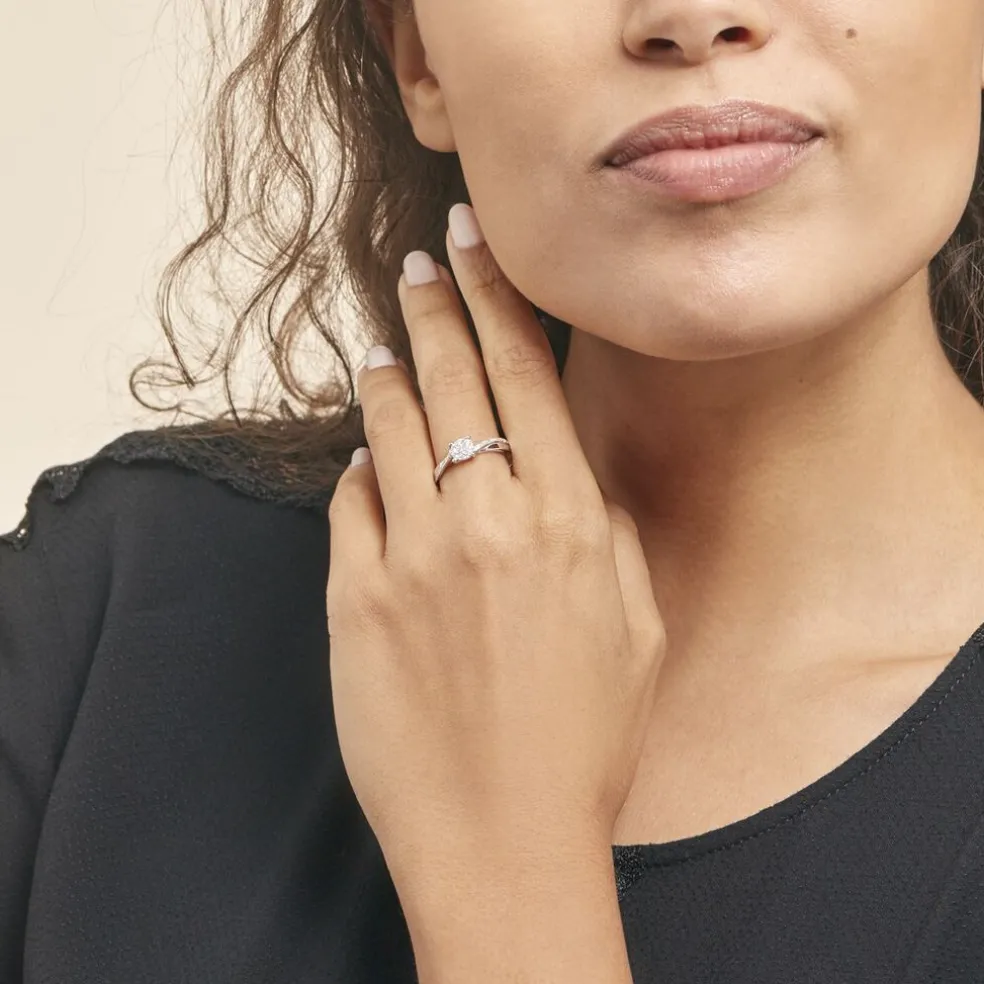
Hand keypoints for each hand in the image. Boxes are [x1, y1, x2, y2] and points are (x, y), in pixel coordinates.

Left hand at [326, 202, 665, 893]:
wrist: (503, 839)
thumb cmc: (585, 741)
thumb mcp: (638, 629)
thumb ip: (607, 535)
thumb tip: (567, 474)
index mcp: (570, 520)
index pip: (525, 373)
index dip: (496, 296)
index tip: (474, 244)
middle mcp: (490, 520)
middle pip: (453, 379)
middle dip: (435, 306)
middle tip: (421, 262)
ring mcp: (414, 557)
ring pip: (389, 427)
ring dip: (389, 373)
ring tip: (386, 342)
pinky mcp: (356, 600)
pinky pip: (351, 505)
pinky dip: (360, 472)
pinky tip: (367, 460)